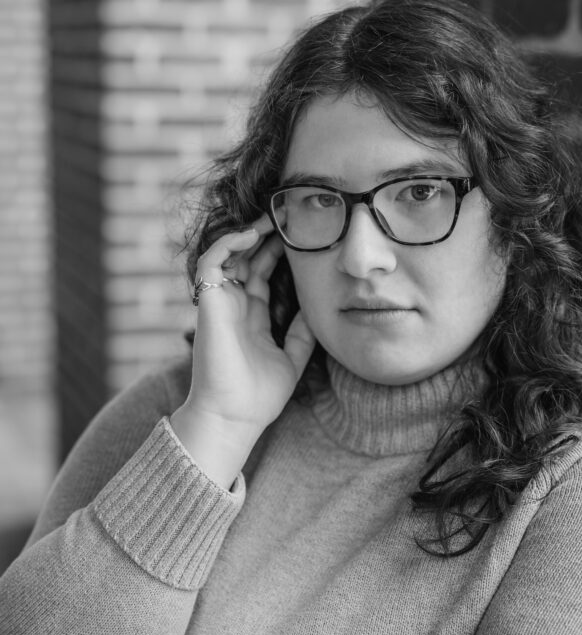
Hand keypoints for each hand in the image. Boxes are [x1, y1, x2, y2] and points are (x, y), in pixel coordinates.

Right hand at [171, 217, 315, 483]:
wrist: (232, 418)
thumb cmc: (257, 398)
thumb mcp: (291, 361)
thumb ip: (302, 336)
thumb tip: (319, 311)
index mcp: (252, 319)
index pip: (262, 276)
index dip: (277, 255)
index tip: (299, 237)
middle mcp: (234, 307)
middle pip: (247, 260)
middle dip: (265, 237)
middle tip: (287, 216)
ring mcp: (220, 304)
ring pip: (228, 255)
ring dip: (247, 234)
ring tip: (271, 218)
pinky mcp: (209, 304)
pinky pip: (211, 262)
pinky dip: (227, 244)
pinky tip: (250, 235)